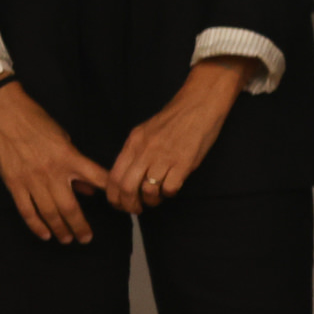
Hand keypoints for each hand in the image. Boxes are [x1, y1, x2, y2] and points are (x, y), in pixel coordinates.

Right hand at [0, 86, 111, 243]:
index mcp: (70, 158)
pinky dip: (36, 225)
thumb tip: (90, 189)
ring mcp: (32, 180)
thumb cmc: (37, 122)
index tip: (120, 204)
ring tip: (67, 239)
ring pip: (49, 213)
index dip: (111, 193)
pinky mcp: (14, 184)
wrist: (5, 114)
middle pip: (70, 207)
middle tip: (86, 238)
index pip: (98, 178)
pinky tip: (44, 234)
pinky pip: (26, 210)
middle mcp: (53, 172)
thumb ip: (77, 165)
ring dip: (60, 229)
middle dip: (80, 226)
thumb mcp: (65, 139)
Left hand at [108, 57, 252, 214]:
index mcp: (133, 143)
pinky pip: (170, 188)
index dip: (114, 196)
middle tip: (136, 209)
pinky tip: (172, 187)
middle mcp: (145, 150)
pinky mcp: (184, 162)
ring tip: (157, 199)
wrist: (200, 104)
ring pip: (149, 191)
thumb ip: (136, 152)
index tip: (119, 204)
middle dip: (129, 205)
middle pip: (127, 188)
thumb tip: (128, 175)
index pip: (114, 176)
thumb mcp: (146, 131)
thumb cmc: (175, 119)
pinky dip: (169, 193)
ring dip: (152, 200)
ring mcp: (164, 156)